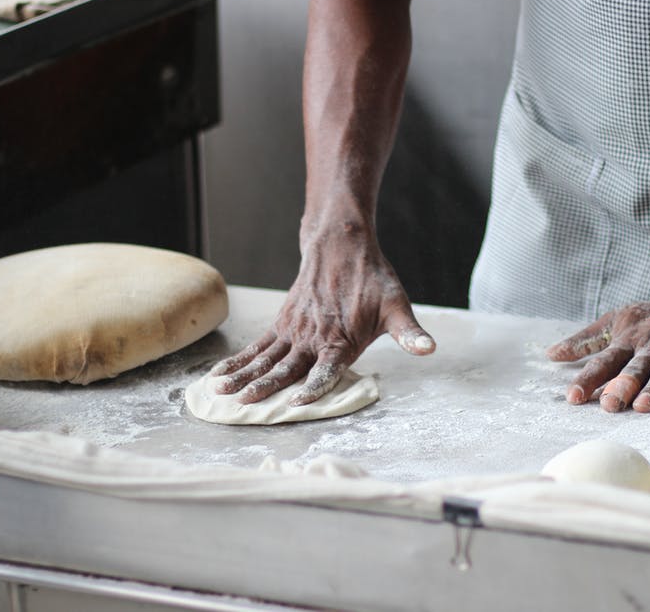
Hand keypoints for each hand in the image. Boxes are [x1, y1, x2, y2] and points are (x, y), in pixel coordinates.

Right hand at [209, 233, 434, 405]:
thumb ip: (410, 333)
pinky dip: (238, 360)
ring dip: (243, 375)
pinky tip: (220, 375)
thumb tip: (429, 349)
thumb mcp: (397, 306)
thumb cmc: (373, 280)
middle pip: (286, 367)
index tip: (297, 401)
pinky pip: (257, 346)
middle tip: (244, 403)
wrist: (342, 245)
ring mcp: (294, 331)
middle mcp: (313, 338)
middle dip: (264, 387)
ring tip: (221, 392)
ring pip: (265, 358)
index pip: (326, 369)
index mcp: (341, 340)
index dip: (314, 386)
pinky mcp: (282, 324)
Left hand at [545, 293, 649, 412]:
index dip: (588, 378)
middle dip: (621, 385)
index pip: (604, 360)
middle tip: (609, 404)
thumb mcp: (616, 321)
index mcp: (628, 339)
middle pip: (635, 367)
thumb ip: (586, 340)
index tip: (573, 396)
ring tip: (643, 406)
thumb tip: (550, 354)